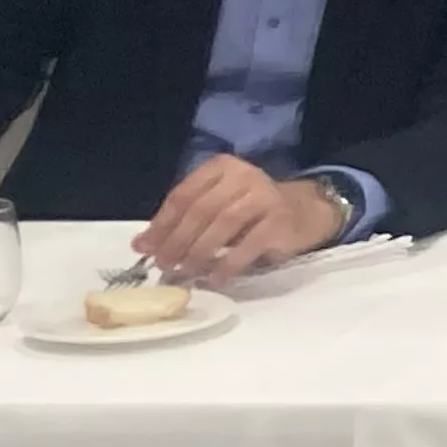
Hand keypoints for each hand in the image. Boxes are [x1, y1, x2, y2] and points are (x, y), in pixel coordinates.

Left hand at [134, 158, 346, 287]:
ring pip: (222, 224)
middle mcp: (245, 176)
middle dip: (177, 241)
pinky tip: (215, 278)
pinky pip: (247, 245)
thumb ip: (182, 221)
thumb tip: (141, 245)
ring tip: (185, 273)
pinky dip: (227, 264)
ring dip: (198, 253)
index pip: (183, 194)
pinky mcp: (280, 220)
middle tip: (164, 266)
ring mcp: (265, 196)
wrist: (304, 212)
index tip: (144, 250)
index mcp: (222, 168)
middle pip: (201, 209)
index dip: (161, 224)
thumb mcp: (216, 206)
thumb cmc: (250, 212)